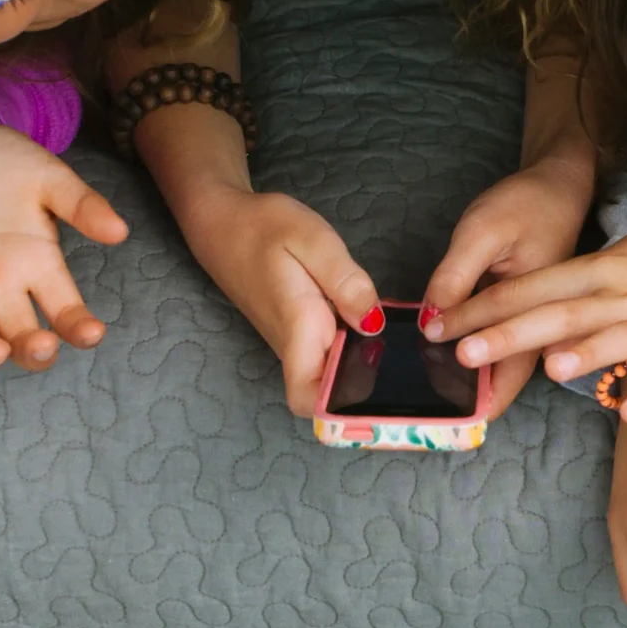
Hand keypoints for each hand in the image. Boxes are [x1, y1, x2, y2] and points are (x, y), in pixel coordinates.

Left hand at [0, 115, 127, 370]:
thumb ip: (81, 203)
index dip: (77, 326)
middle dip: (33, 350)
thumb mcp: (47, 175)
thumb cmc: (2, 160)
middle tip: (41, 345)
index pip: (64, 309)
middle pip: (22, 334)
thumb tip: (120, 232)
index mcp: (36, 264)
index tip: (90, 333)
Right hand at [176, 181, 380, 414]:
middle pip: (327, 390)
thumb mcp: (312, 240)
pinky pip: (327, 348)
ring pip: (329, 370)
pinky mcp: (296, 328)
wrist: (222, 220)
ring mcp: (293, 339)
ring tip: (397, 336)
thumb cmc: (263, 227)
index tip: (378, 388)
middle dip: (367, 383)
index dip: (338, 408)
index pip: (307, 398)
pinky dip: (351, 340)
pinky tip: (370, 316)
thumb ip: (345, 281)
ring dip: (361, 359)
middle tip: (404, 355)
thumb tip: (374, 323)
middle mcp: (294, 344)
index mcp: (298, 328)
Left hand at [422, 152, 596, 418]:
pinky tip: (453, 354)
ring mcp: (542, 319)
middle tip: (431, 407)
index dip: (482, 398)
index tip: (451, 415)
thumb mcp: (483, 232)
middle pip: (511, 376)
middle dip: (474, 397)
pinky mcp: (531, 311)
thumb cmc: (526, 204)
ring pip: (508, 362)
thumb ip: (456, 277)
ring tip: (435, 389)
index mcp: (544, 309)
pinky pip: (508, 342)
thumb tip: (431, 325)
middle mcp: (548, 324)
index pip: (512, 371)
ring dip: (476, 378)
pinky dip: (481, 352)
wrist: (561, 184)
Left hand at [437, 212, 626, 424]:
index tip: (443, 324)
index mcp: (605, 268)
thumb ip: (583, 285)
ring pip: (616, 338)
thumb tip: (535, 309)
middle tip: (465, 352)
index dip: (486, 306)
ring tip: (546, 369)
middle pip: (561, 313)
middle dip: (511, 333)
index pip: (534, 286)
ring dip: (582, 354)